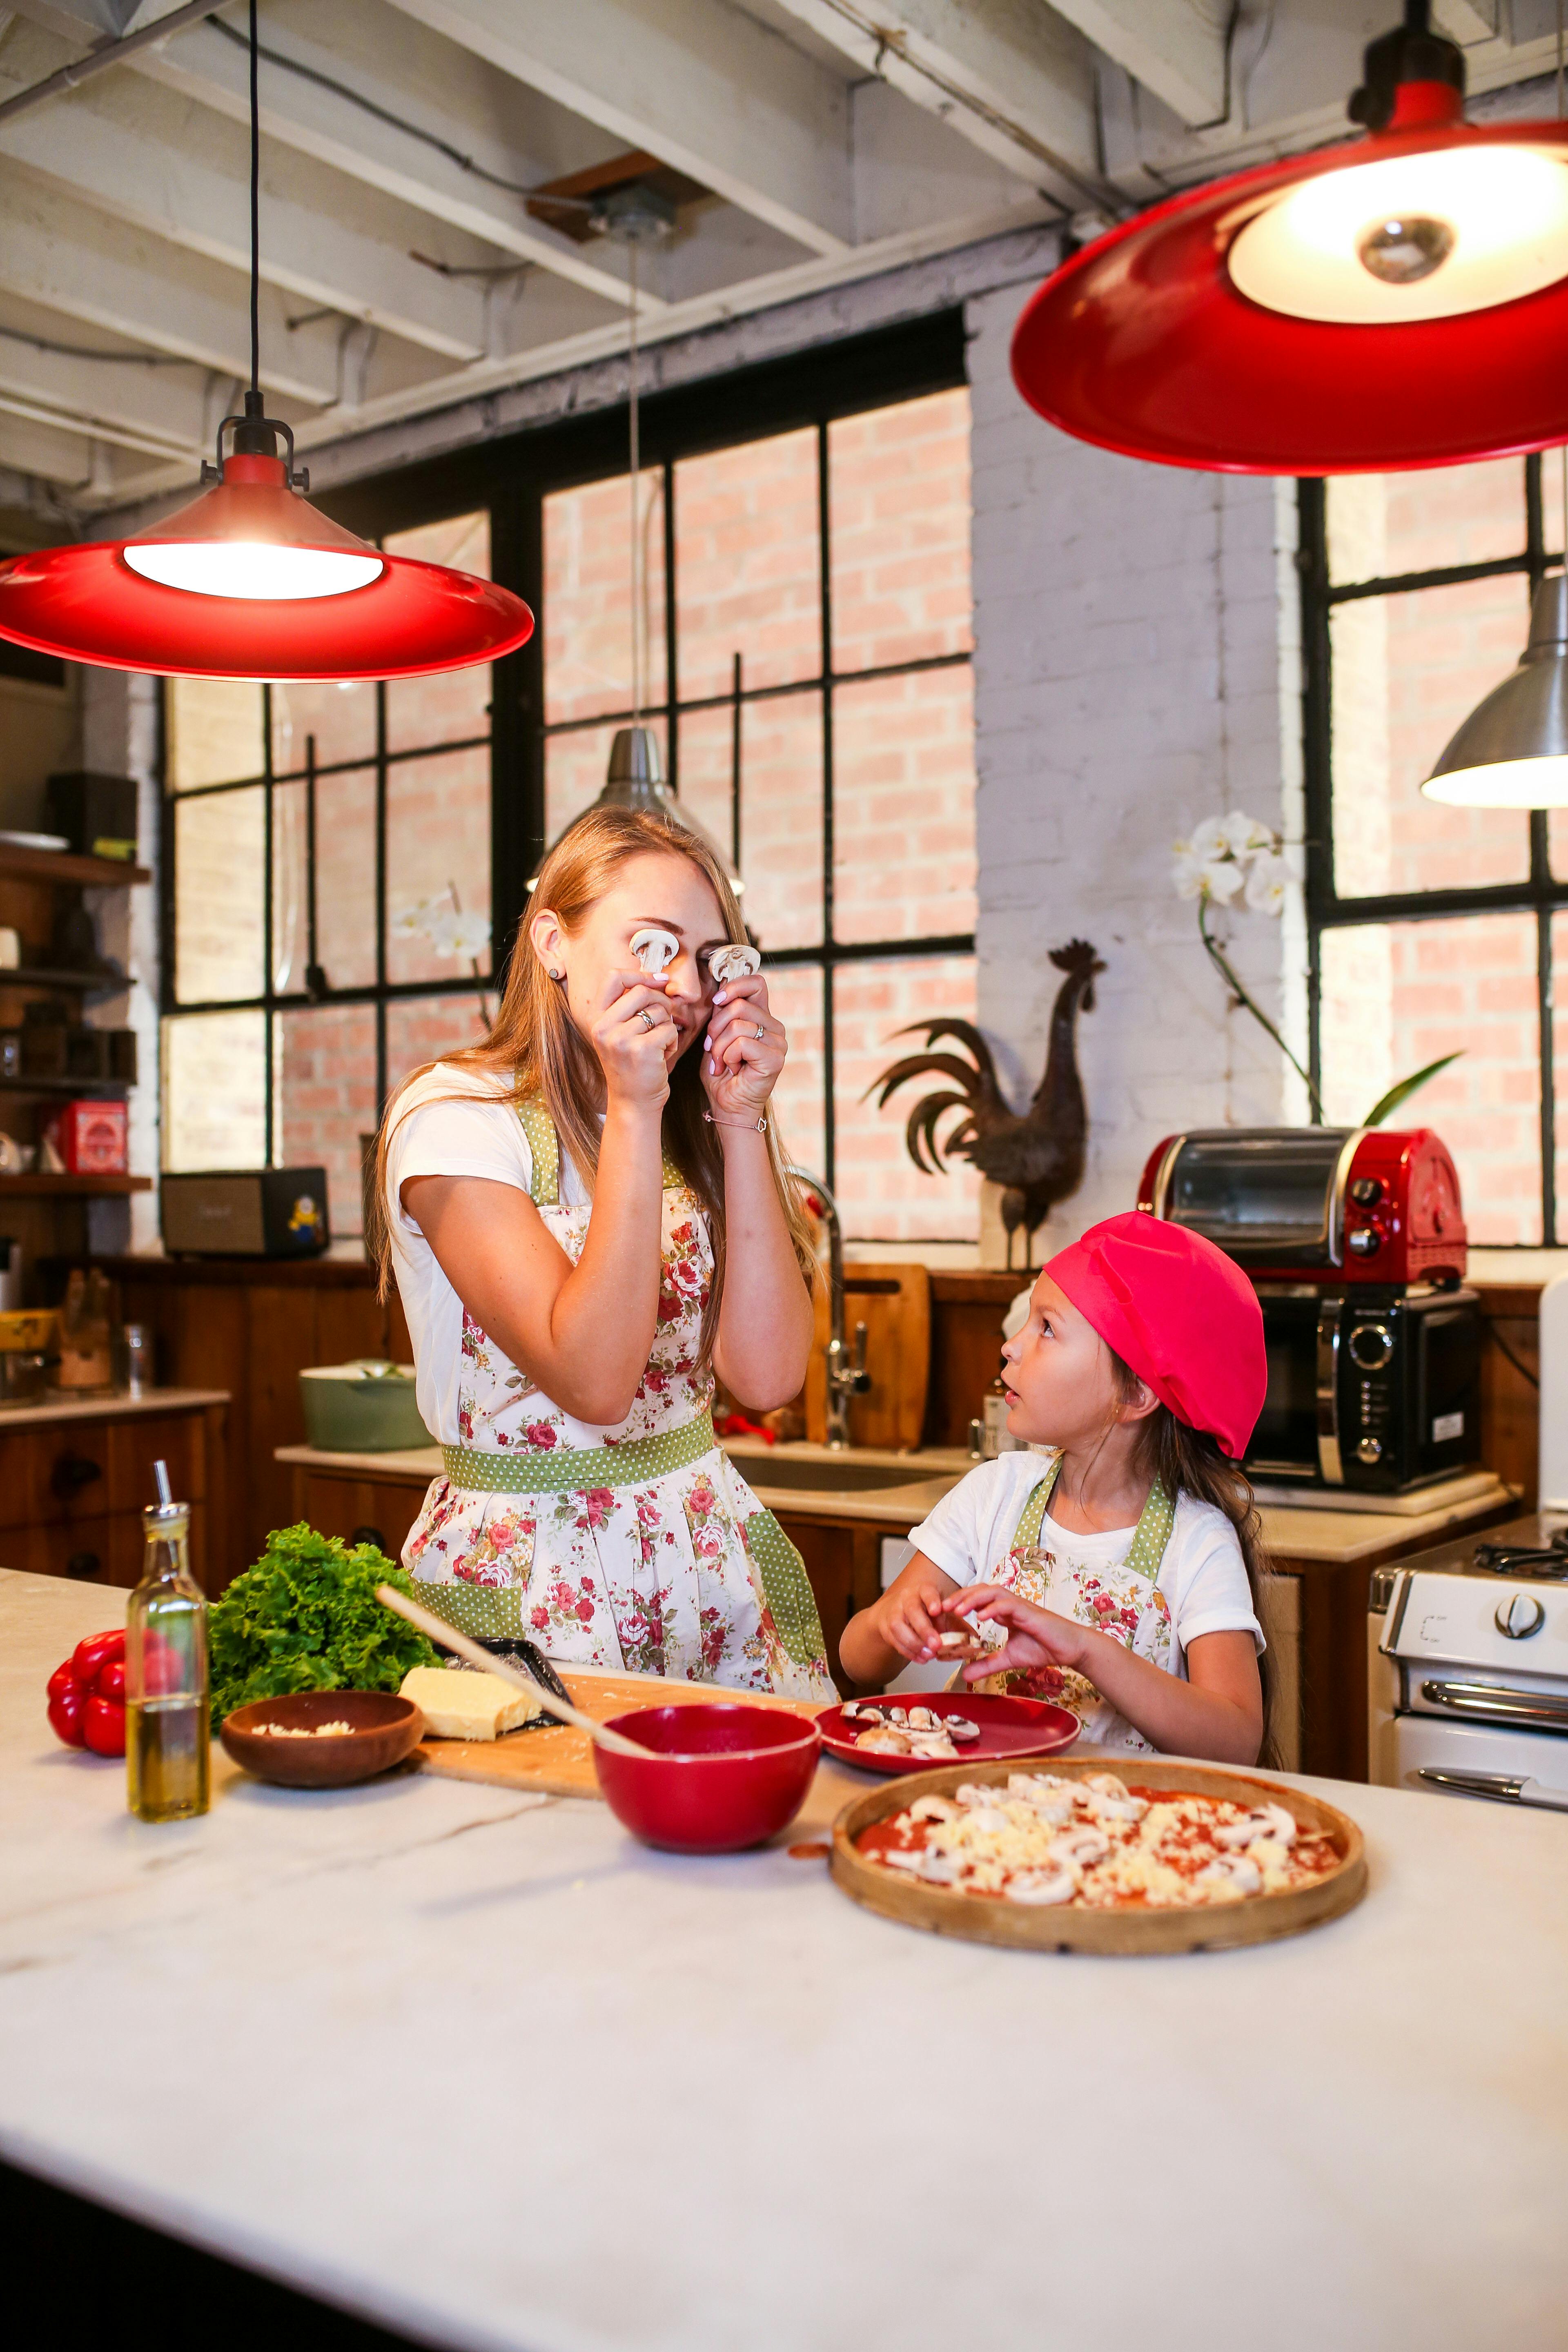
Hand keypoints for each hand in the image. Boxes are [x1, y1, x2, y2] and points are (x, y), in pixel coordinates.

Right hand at [592, 971, 678, 1112]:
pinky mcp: (642, 1049)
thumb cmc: (632, 1066)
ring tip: (659, 1044)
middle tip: (663, 1020)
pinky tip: (663, 1055)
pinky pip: (669, 1029)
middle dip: (661, 1002)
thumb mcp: (619, 1033)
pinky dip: (672, 1042)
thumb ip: (629, 1007)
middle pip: (642, 991)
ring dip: (667, 1026)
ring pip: (659, 1010)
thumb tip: (659, 977)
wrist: (633, 1102)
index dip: (640, 974)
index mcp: (595, 1019)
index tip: (660, 979)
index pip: (614, 978)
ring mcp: (621, 1038)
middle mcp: (603, 1027)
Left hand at [702, 975, 784, 1121]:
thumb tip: (719, 991)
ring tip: (720, 1062)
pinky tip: (732, 1068)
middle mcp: (774, 1027)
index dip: (734, 986)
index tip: (717, 1002)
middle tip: (711, 1049)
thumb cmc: (721, 1073)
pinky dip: (727, 1057)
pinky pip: (742, 1043)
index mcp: (762, 1017)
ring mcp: (778, 1043)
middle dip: (715, 1027)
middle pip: (739, 1005)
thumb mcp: (716, 1036)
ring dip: (718, 1047)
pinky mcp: (775, 1059)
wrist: (727, 1105)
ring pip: (738, 1025)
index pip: (756, 984)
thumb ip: (721, 1014)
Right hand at [879, 1575, 953, 1663]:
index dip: (931, 1600)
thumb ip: (957, 1625)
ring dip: (914, 1643)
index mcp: (923, 1591)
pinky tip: (920, 1658)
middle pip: (912, 1610)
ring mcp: (894, 1612)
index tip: (937, 1610)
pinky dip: (907, 1652)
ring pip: (898, 1626)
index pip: (927, 1591)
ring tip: (929, 1655)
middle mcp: (906, 1599)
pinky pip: (894, 1639)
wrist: (897, 1612)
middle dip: (924, 1629)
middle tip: (936, 1645)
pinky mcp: (885, 1626)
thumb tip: (975, 1639)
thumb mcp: (942, 1614)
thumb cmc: (924, 1613)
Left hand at [934, 1586, 1093, 1682]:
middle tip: (941, 1608)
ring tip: (957, 1609)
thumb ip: (987, 1665)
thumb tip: (964, 1675)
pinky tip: (981, 1617)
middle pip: (980, 1591)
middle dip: (960, 1597)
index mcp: (1004, 1612)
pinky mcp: (1029, 1611)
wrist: (1070, 1649)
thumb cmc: (1043, 1648)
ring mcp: (1019, 1605)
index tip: (942, 1613)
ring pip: (992, 1592)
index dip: (959, 1603)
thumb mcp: (1008, 1660)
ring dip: (973, 1598)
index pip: (977, 1600)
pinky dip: (993, 1608)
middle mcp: (1009, 1605)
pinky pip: (1008, 1604)